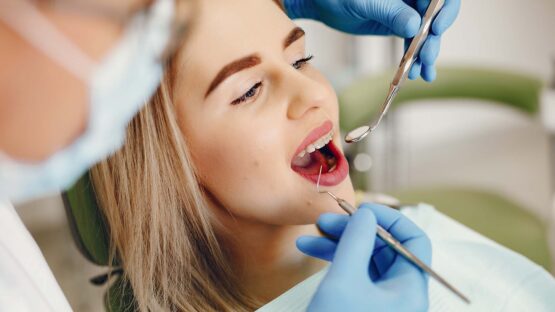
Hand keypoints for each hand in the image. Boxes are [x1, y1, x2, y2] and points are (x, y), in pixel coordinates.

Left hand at [283, 0, 460, 80]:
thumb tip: (414, 25)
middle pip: (435, 16)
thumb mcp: (363, 2)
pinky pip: (413, 41)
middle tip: (426, 57)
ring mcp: (407, 10)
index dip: (444, 11)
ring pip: (426, 32)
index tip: (435, 29)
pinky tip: (417, 72)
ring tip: (421, 72)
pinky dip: (415, 57)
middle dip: (433, 38)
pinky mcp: (399, 24)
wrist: (322, 4)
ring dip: (425, 53)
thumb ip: (389, 11)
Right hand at [297, 203, 431, 311]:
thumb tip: (366, 215)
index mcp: (409, 288)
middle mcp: (400, 294)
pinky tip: (311, 252)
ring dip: (339, 244)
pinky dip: (335, 261)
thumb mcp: (344, 280)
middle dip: (354, 230)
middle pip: (384, 247)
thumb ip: (356, 242)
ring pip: (365, 260)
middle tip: (325, 222)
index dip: (389, 219)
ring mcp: (380, 302)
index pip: (413, 240)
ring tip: (310, 237)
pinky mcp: (362, 306)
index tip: (360, 210)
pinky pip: (354, 274)